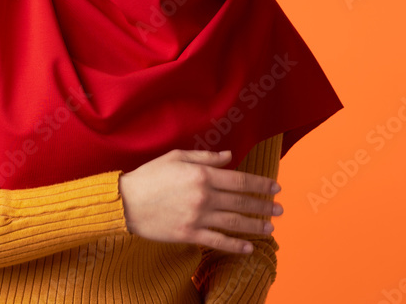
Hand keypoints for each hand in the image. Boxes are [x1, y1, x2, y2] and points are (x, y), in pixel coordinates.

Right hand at [116, 149, 281, 253]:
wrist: (126, 202)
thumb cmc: (149, 176)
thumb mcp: (176, 157)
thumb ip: (205, 157)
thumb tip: (229, 156)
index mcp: (201, 175)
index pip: (240, 180)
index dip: (260, 184)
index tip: (275, 187)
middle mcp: (204, 197)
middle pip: (242, 203)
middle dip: (264, 206)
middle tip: (279, 209)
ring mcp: (197, 217)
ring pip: (235, 223)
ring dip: (256, 226)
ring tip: (271, 228)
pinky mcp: (189, 234)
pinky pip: (218, 242)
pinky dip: (236, 246)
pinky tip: (249, 248)